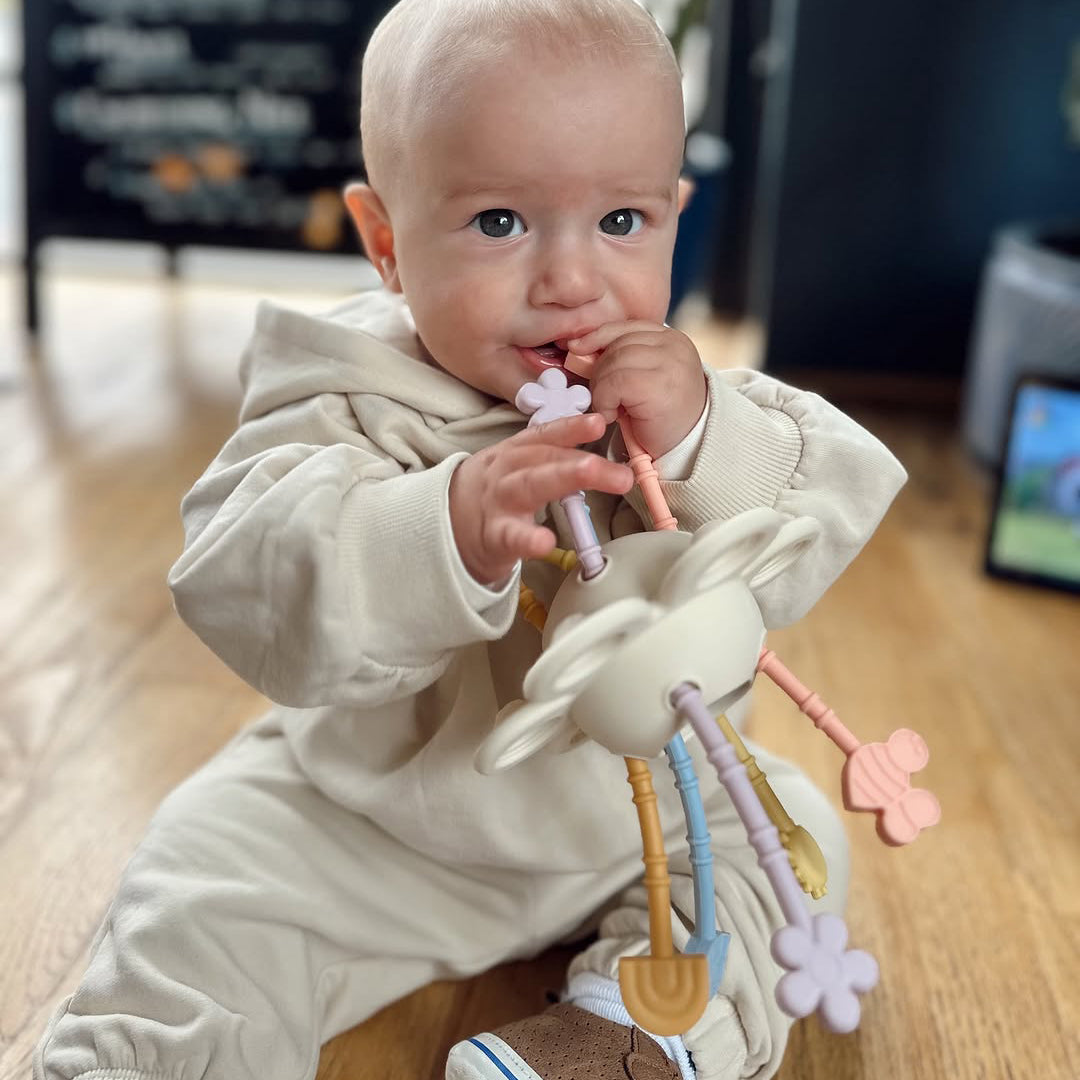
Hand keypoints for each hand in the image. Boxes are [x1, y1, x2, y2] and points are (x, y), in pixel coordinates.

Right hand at [449, 412, 633, 585]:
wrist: (444, 525)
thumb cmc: (491, 495)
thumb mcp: (513, 467)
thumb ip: (549, 459)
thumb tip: (597, 457)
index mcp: (514, 453)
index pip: (544, 436)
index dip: (571, 428)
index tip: (599, 422)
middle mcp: (506, 471)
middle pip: (544, 460)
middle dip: (583, 463)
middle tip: (621, 474)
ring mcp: (498, 502)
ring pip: (529, 486)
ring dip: (563, 478)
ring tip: (593, 476)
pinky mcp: (492, 536)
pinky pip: (510, 536)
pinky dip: (528, 539)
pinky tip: (545, 542)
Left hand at [567, 321, 706, 459]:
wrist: (688, 448)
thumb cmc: (662, 417)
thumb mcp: (644, 378)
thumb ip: (623, 358)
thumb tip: (579, 346)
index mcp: (671, 339)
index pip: (626, 327)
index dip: (597, 336)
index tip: (576, 347)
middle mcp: (674, 346)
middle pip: (616, 344)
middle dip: (599, 371)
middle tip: (604, 398)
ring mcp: (669, 363)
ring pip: (613, 362)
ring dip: (601, 389)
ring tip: (611, 408)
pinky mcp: (658, 385)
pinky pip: (614, 383)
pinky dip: (604, 401)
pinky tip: (614, 416)